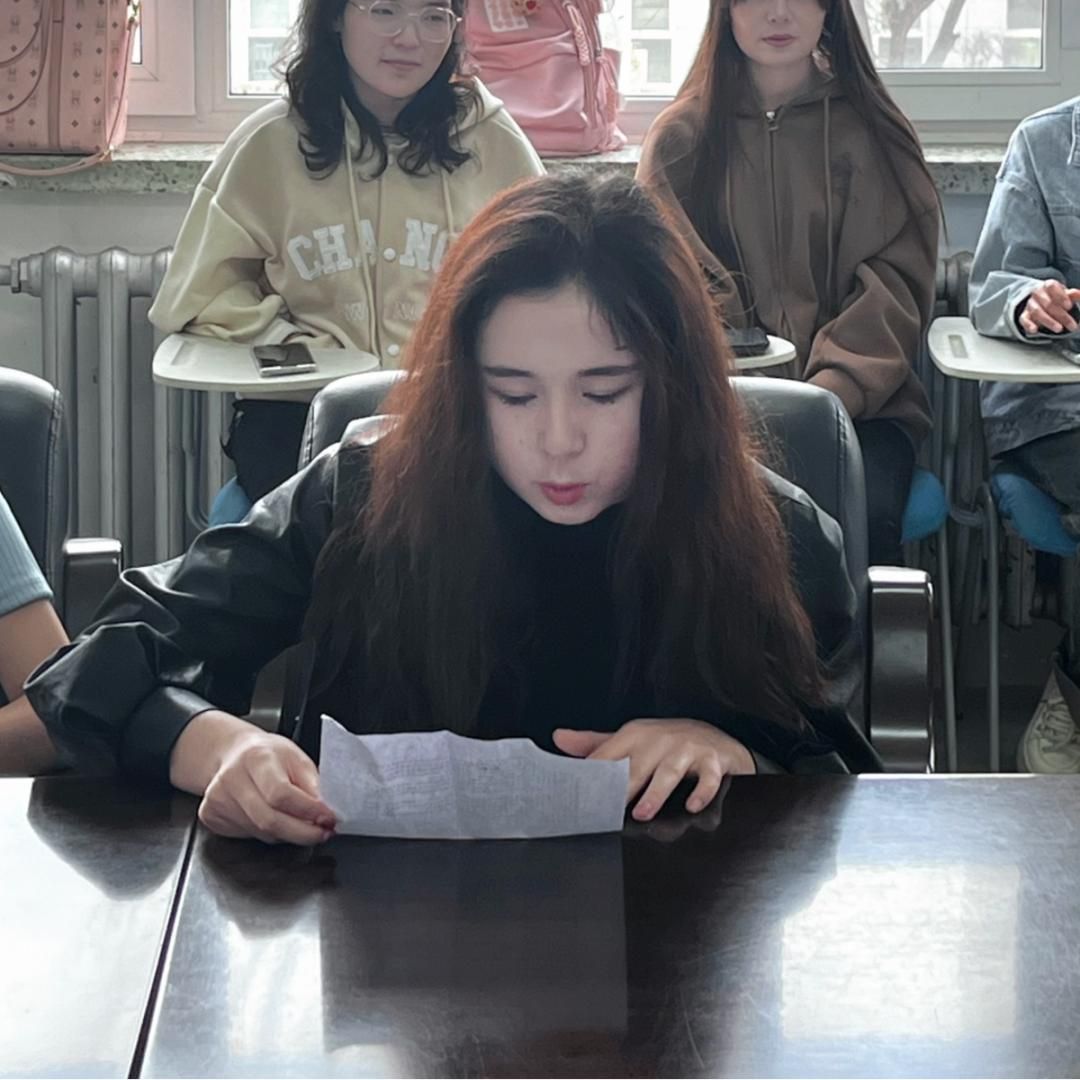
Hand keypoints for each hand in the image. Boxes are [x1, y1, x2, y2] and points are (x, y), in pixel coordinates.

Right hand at [179, 715, 336, 844]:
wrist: (234, 754)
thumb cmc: (268, 755)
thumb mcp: (297, 758)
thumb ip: (312, 784)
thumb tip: (326, 811)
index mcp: (257, 757)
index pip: (281, 793)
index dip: (308, 811)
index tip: (328, 818)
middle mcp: (232, 778)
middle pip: (269, 820)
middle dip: (302, 833)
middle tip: (322, 833)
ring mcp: (217, 799)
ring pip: (260, 832)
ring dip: (287, 834)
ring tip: (299, 823)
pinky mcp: (210, 816)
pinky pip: (248, 835)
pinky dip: (269, 834)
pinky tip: (274, 819)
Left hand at [553, 718, 754, 822]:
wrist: (714, 737)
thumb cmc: (666, 743)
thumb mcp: (632, 740)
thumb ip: (597, 744)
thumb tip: (559, 738)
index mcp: (635, 735)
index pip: (609, 756)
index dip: (594, 776)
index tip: (579, 798)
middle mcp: (660, 739)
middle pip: (636, 766)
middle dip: (621, 787)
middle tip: (605, 810)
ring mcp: (687, 749)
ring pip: (669, 772)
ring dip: (655, 794)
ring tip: (641, 814)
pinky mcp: (712, 761)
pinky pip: (708, 778)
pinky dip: (702, 792)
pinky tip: (693, 807)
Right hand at [1018, 280, 1079, 335]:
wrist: (1043, 300)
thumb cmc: (1057, 297)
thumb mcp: (1066, 294)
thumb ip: (1073, 295)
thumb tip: (1077, 294)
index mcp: (1047, 285)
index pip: (1051, 287)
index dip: (1060, 296)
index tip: (1069, 306)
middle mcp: (1037, 293)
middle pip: (1047, 303)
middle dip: (1061, 315)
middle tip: (1072, 325)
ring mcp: (1029, 304)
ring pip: (1037, 312)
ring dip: (1048, 321)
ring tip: (1059, 329)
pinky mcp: (1024, 315)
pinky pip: (1024, 320)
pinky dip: (1028, 325)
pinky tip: (1035, 330)